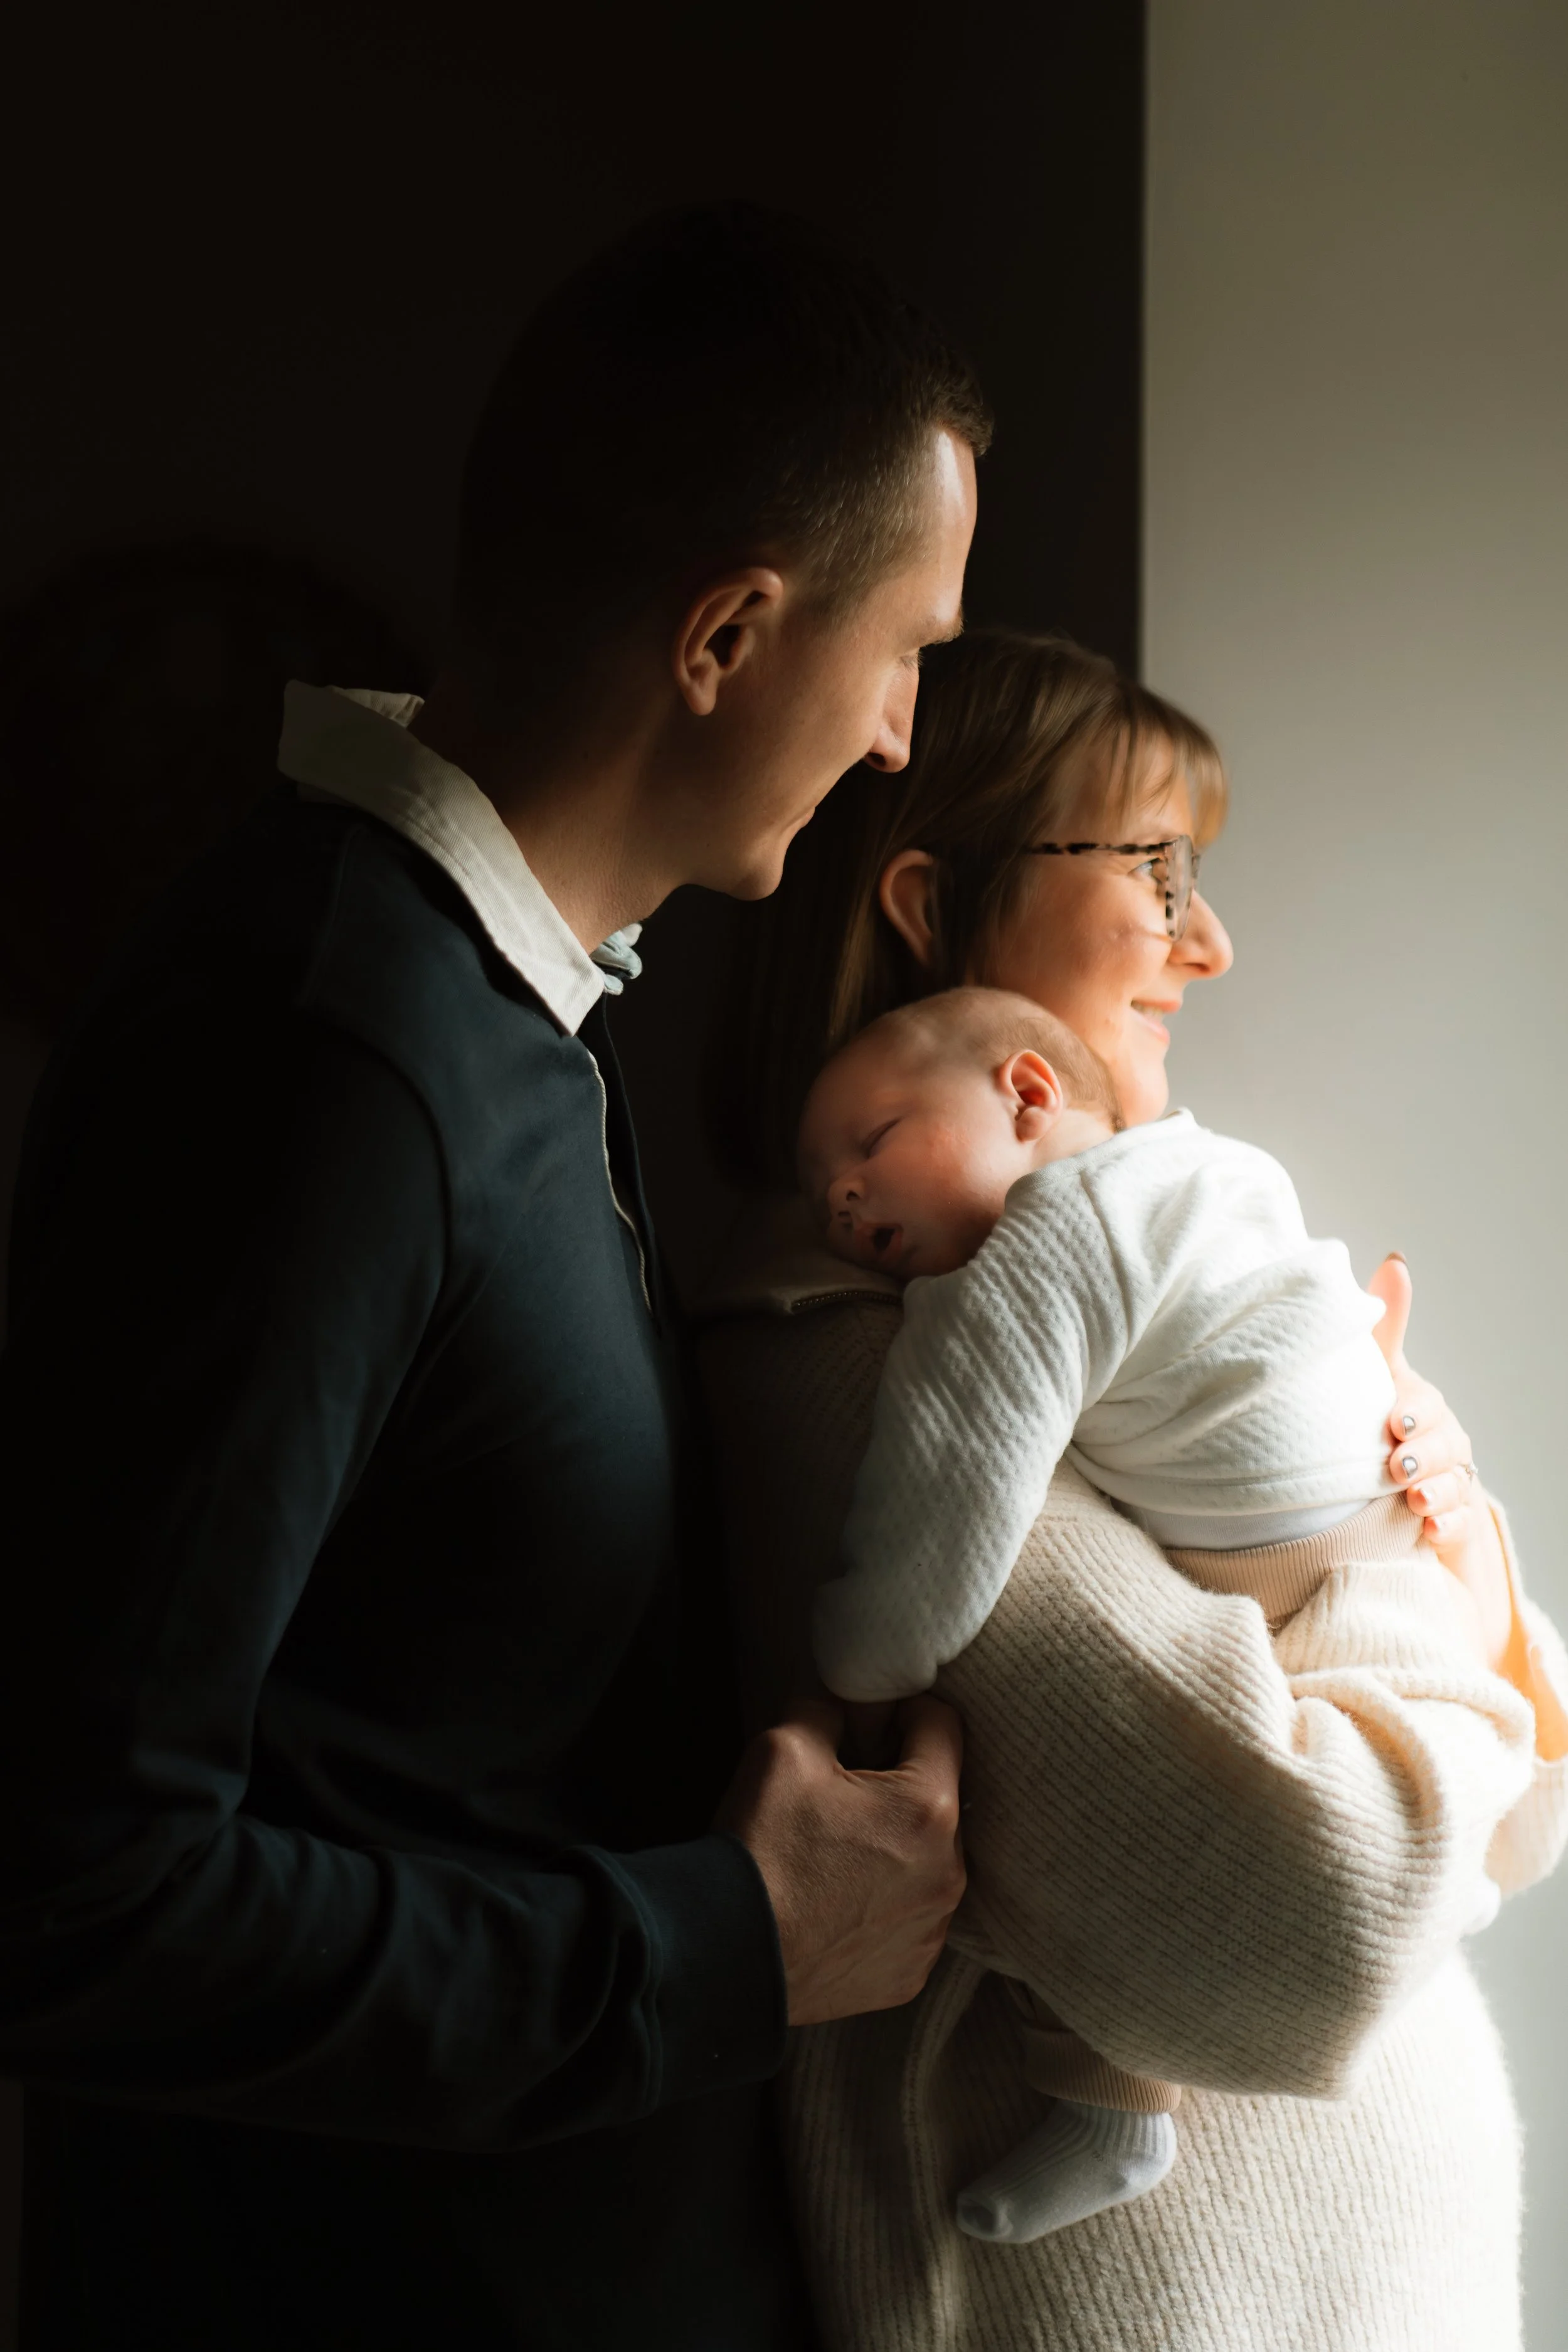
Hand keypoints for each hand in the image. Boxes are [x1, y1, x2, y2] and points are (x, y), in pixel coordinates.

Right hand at [717, 1694, 964, 2026]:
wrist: (728, 1959)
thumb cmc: (761, 1851)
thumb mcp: (783, 1748)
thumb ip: (825, 1705)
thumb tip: (842, 1697)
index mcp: (928, 1808)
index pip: (941, 1724)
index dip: (901, 1710)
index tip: (864, 1722)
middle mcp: (949, 1873)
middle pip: (938, 1796)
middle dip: (898, 1781)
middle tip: (841, 1788)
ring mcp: (932, 1931)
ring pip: (929, 1860)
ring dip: (896, 1845)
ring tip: (836, 1849)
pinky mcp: (911, 1974)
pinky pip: (911, 1918)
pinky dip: (885, 1902)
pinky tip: (838, 1899)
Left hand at [1366, 1254, 1476, 1541]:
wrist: (1381, 1500)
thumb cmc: (1374, 1427)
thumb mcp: (1374, 1378)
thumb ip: (1385, 1327)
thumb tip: (1396, 1260)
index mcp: (1420, 1406)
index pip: (1424, 1403)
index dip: (1413, 1411)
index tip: (1393, 1421)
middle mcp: (1440, 1443)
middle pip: (1445, 1445)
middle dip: (1423, 1454)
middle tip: (1396, 1465)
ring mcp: (1448, 1483)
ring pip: (1453, 1485)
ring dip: (1435, 1492)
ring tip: (1413, 1500)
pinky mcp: (1452, 1523)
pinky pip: (1457, 1526)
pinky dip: (1444, 1528)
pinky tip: (1429, 1532)